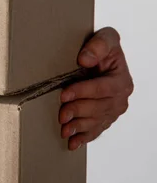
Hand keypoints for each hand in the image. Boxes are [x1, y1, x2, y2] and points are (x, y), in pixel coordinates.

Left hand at [59, 27, 133, 150]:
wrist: (102, 60)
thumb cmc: (103, 49)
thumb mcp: (106, 38)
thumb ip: (98, 45)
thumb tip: (85, 58)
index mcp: (121, 80)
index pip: (102, 89)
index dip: (83, 92)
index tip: (64, 95)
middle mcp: (120, 98)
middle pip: (99, 108)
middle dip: (78, 111)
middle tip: (61, 115)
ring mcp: (112, 110)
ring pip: (96, 122)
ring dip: (79, 127)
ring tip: (64, 130)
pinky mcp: (104, 118)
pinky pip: (96, 131)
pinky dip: (83, 138)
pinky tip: (72, 143)